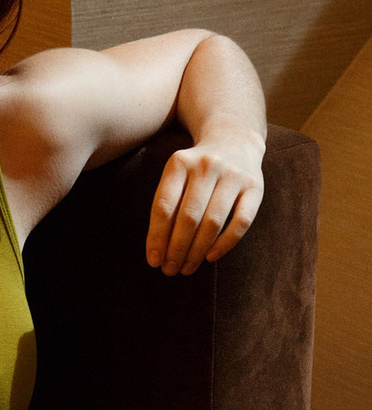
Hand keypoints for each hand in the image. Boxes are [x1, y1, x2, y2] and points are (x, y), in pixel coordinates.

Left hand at [146, 133, 264, 275]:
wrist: (234, 139)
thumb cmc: (196, 170)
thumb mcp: (176, 176)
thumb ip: (167, 205)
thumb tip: (158, 250)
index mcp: (180, 163)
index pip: (164, 206)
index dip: (157, 237)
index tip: (153, 260)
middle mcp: (207, 166)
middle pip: (188, 217)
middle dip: (176, 249)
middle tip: (169, 270)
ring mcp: (234, 175)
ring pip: (213, 222)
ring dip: (197, 251)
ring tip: (186, 268)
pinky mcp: (256, 186)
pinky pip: (241, 221)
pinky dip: (225, 243)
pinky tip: (210, 257)